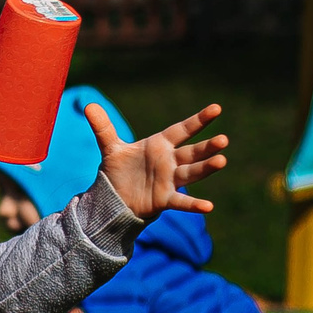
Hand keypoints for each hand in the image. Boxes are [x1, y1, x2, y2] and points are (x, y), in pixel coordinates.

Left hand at [88, 102, 228, 220]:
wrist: (114, 197)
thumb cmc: (119, 170)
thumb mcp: (111, 148)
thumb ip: (103, 128)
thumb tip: (89, 105)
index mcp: (160, 145)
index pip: (182, 130)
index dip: (199, 120)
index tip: (217, 109)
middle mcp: (170, 161)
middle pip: (192, 152)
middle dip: (207, 147)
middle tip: (223, 140)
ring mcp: (170, 181)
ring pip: (192, 172)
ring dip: (206, 168)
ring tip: (222, 161)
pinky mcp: (165, 199)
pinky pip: (182, 202)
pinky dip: (194, 204)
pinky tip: (208, 207)